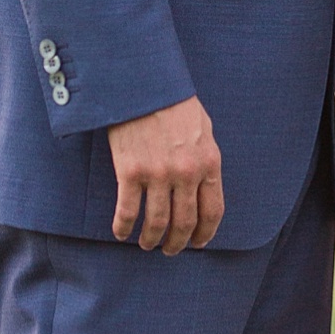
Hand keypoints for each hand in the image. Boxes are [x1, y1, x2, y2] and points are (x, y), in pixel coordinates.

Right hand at [109, 95, 223, 251]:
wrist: (144, 84)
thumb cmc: (174, 102)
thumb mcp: (203, 128)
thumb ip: (205, 159)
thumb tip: (206, 185)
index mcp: (209, 162)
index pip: (212, 210)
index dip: (205, 233)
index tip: (198, 244)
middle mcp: (186, 173)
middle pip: (184, 222)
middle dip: (177, 243)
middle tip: (170, 250)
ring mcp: (158, 174)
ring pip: (157, 223)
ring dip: (151, 240)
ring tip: (147, 244)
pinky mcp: (130, 172)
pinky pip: (128, 211)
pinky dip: (124, 227)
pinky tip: (122, 233)